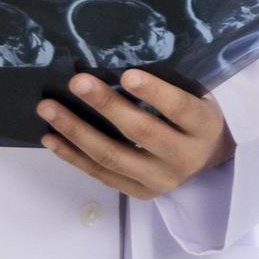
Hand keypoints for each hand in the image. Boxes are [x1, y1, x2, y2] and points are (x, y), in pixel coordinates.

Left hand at [38, 70, 233, 199]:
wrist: (209, 163)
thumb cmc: (197, 119)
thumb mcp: (199, 99)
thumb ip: (171, 87)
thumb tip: (118, 65)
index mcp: (205, 128)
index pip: (179, 109)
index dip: (154, 92)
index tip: (126, 73)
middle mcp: (184, 157)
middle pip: (140, 132)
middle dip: (105, 105)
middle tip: (77, 82)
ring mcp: (159, 180)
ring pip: (112, 156)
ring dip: (76, 131)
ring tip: (49, 109)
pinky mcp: (138, 193)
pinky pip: (100, 174)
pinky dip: (72, 155)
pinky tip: (50, 137)